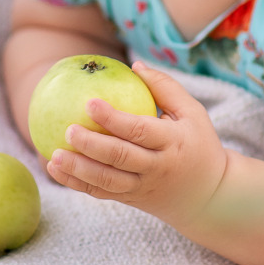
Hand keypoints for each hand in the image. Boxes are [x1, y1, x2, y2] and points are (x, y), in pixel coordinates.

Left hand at [46, 61, 228, 226]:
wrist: (209, 196)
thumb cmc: (198, 144)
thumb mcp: (193, 113)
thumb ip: (166, 87)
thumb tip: (134, 65)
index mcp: (172, 143)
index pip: (140, 131)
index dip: (114, 118)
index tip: (90, 102)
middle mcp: (156, 168)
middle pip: (120, 157)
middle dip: (92, 145)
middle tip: (68, 129)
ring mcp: (142, 187)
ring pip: (107, 181)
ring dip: (79, 170)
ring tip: (54, 155)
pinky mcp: (131, 199)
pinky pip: (101, 193)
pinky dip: (77, 184)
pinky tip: (55, 169)